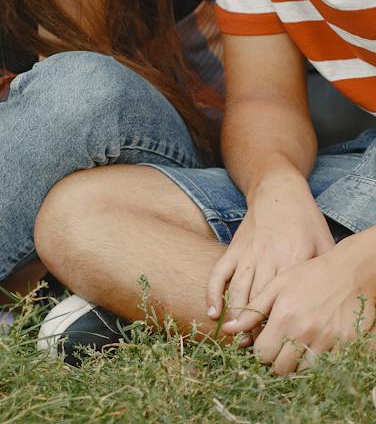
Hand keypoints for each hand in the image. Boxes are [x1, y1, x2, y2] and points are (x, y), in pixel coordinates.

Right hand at [211, 174, 335, 335]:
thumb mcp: (325, 246)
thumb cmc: (306, 222)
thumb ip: (323, 273)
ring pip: (236, 291)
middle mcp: (266, 260)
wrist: (278, 193)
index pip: (282, 301)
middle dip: (254, 327)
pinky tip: (213, 312)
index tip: (277, 344)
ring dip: (234, 316)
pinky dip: (212, 293)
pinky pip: (218, 274)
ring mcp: (247, 255)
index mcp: (291, 261)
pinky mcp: (233, 249)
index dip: (277, 324)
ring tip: (236, 338)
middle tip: (255, 350)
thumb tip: (331, 304)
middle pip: (257, 301)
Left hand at [241, 239, 375, 373]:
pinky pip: (328, 365)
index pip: (263, 353)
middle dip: (276, 362)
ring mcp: (328, 341)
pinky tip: (314, 350)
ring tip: (295, 350)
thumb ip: (253, 310)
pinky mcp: (347, 345)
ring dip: (297, 365)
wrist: (350, 272)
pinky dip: (319, 363)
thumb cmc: (309, 276)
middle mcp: (305, 333)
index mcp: (284, 318)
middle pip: (282, 368)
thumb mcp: (277, 288)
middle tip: (278, 351)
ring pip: (305, 371)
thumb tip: (228, 329)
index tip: (263, 346)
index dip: (260, 353)